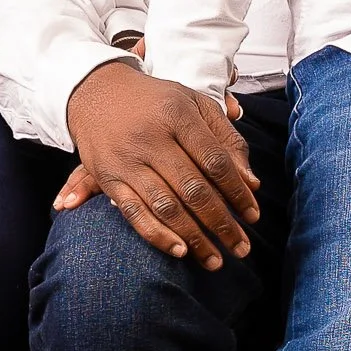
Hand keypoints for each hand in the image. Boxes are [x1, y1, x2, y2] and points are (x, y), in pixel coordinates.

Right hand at [62, 58, 258, 268]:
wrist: (97, 90)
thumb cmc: (156, 101)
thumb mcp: (194, 103)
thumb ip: (226, 138)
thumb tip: (252, 183)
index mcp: (177, 115)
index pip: (215, 161)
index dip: (238, 192)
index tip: (253, 215)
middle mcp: (151, 138)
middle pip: (193, 189)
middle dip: (221, 223)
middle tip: (241, 248)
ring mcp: (127, 160)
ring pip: (166, 207)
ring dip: (194, 238)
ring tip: (215, 260)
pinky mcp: (108, 177)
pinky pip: (134, 213)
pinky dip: (157, 235)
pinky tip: (180, 251)